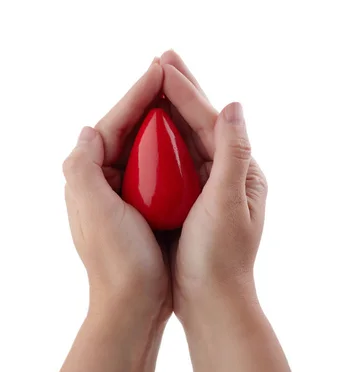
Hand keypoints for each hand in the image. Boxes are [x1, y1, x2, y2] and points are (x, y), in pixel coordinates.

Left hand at [62, 59, 170, 323]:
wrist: (132, 304)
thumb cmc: (116, 260)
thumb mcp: (93, 209)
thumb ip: (83, 165)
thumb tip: (87, 129)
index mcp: (85, 177)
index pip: (112, 124)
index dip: (136, 95)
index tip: (160, 69)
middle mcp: (98, 181)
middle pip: (125, 130)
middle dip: (147, 101)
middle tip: (172, 71)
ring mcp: (117, 194)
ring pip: (139, 146)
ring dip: (158, 121)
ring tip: (180, 95)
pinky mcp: (136, 207)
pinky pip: (151, 167)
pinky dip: (166, 149)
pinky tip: (184, 139)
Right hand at [158, 51, 267, 320]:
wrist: (210, 301)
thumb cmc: (221, 259)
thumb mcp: (229, 204)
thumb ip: (234, 153)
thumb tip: (234, 104)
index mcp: (241, 171)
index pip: (211, 120)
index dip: (187, 90)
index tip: (164, 64)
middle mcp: (225, 173)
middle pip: (198, 121)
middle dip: (178, 90)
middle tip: (161, 57)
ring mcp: (205, 186)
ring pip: (183, 138)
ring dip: (166, 109)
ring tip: (151, 83)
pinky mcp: (187, 199)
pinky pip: (171, 159)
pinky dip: (158, 139)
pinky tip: (143, 129)